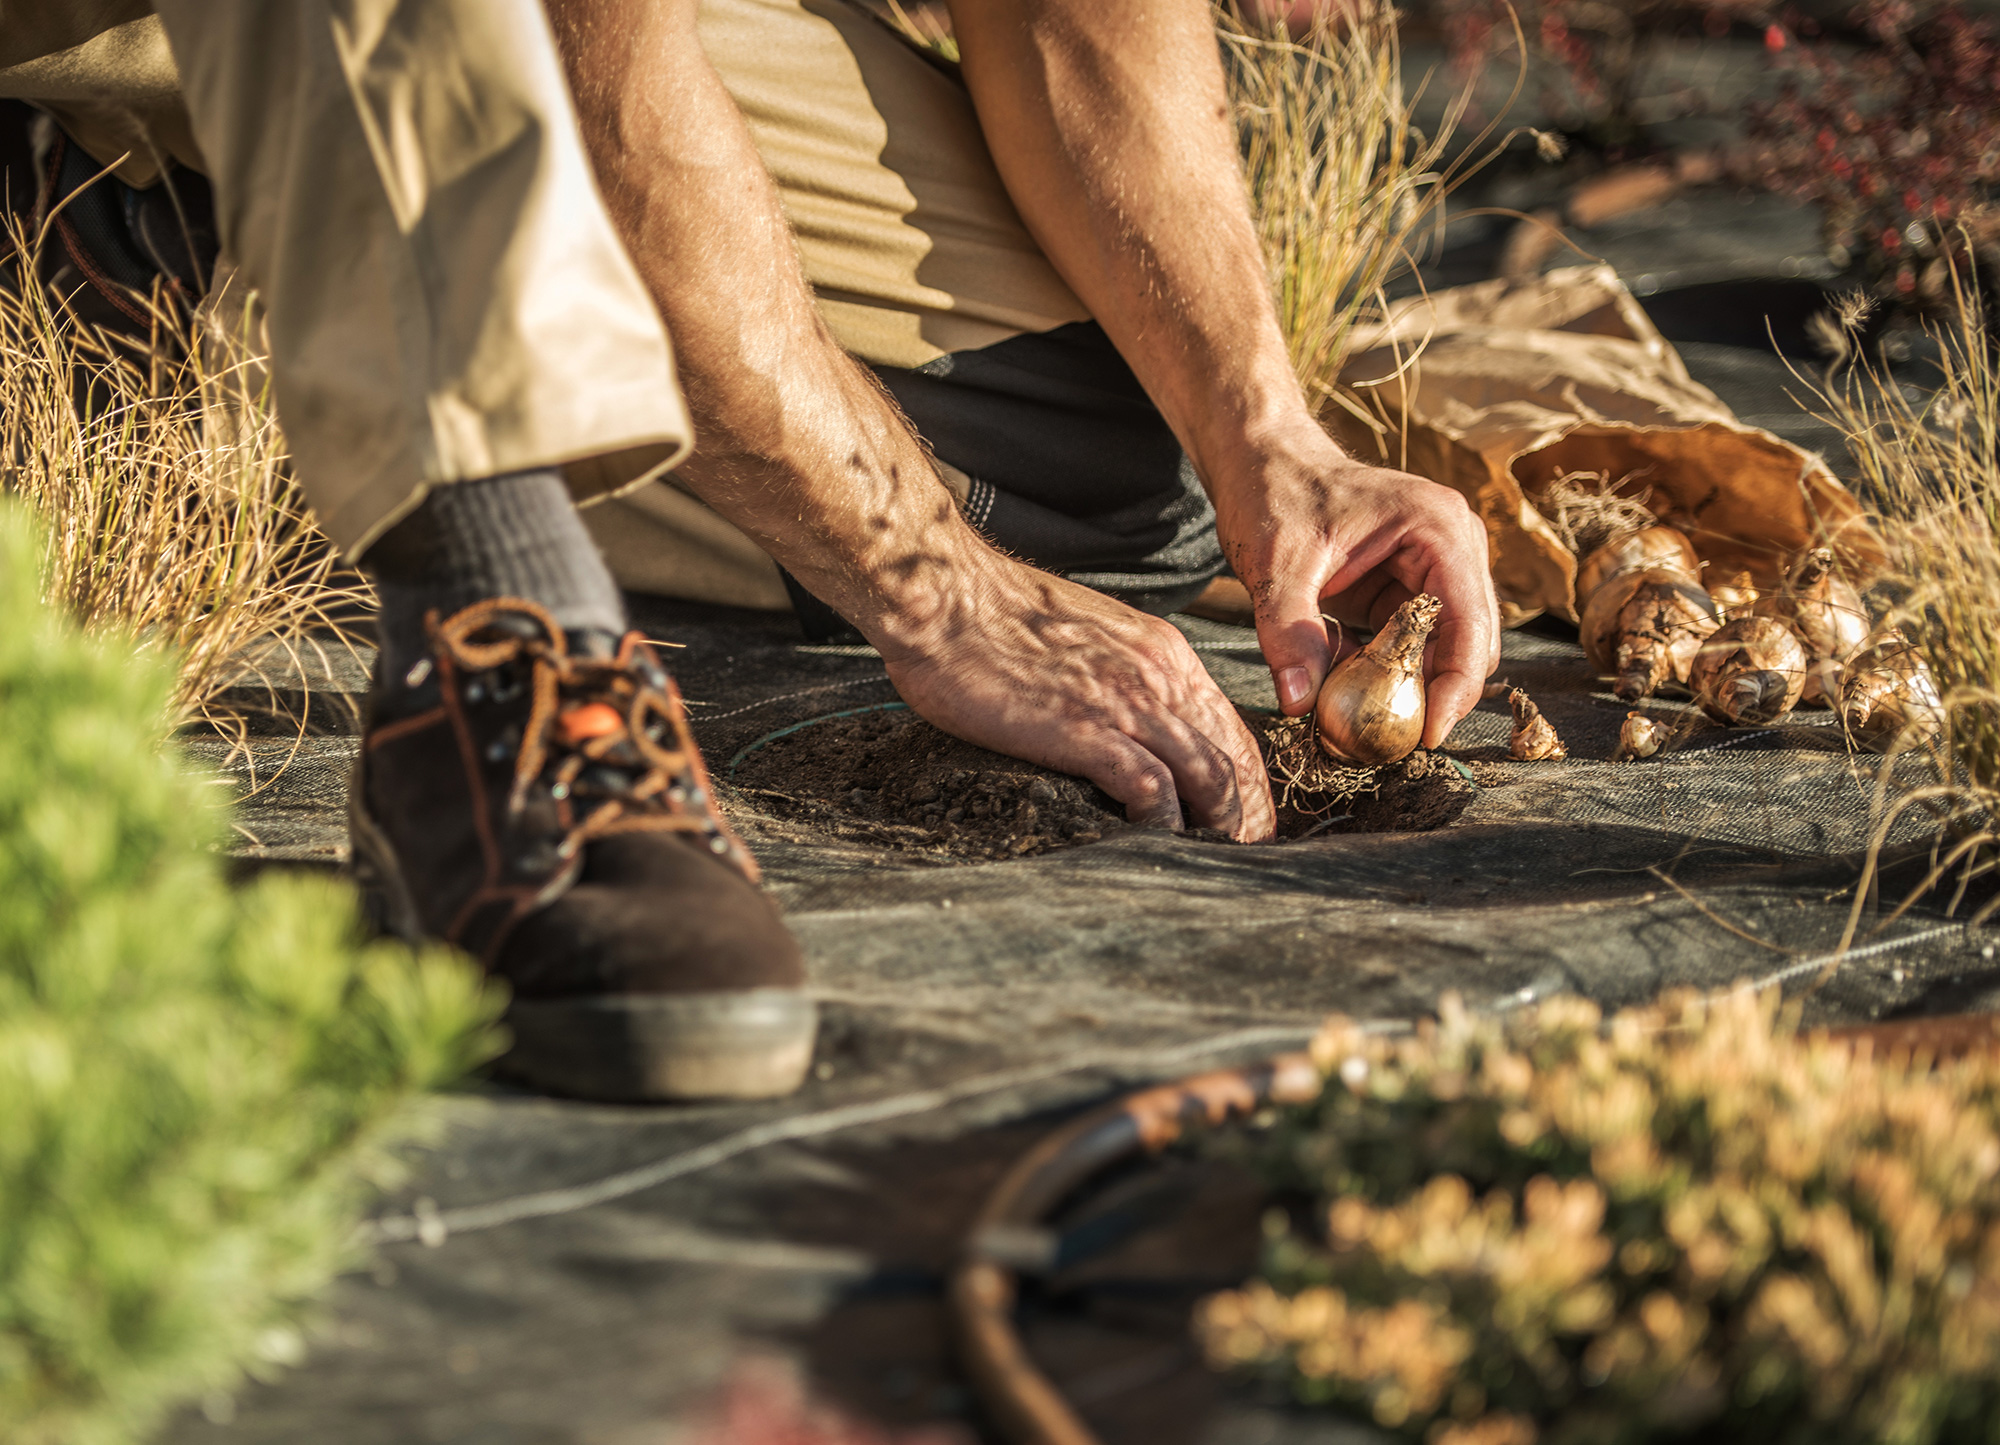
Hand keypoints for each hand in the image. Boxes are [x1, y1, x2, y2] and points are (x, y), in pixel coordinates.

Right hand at [866, 543, 1277, 842]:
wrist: (944, 596)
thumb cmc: (994, 616)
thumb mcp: (1085, 634)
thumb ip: (1118, 672)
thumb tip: (1125, 718)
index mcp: (1162, 652)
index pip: (1231, 729)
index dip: (1248, 784)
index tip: (1244, 821)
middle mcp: (1159, 676)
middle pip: (1233, 760)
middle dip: (1245, 816)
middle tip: (1239, 858)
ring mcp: (1126, 703)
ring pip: (1209, 779)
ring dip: (1216, 830)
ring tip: (1206, 863)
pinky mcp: (1086, 731)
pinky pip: (1152, 790)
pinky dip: (1164, 827)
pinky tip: (1153, 848)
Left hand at [1215, 430, 1499, 747]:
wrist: (1262, 462)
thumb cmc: (1274, 493)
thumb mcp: (1275, 563)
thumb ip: (1288, 631)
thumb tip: (1300, 703)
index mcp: (1439, 529)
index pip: (1471, 624)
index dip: (1456, 688)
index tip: (1427, 738)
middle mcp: (1453, 549)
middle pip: (1469, 644)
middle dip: (1433, 693)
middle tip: (1384, 736)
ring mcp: (1437, 570)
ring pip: (1442, 651)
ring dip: (1406, 686)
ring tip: (1354, 709)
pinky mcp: (1410, 590)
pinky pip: (1410, 648)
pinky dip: (1383, 673)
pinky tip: (1339, 677)